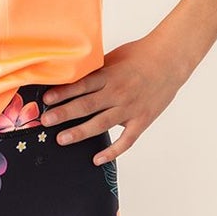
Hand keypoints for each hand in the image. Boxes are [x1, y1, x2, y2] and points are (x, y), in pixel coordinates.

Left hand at [40, 37, 191, 164]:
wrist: (170, 60)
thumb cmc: (140, 55)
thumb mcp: (114, 57)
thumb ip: (95, 71)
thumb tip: (71, 78)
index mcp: (109, 75)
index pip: (81, 85)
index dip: (62, 93)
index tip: (46, 100)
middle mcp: (118, 92)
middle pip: (86, 105)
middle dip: (64, 114)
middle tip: (46, 122)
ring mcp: (130, 108)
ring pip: (101, 124)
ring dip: (80, 132)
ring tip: (62, 139)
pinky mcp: (142, 120)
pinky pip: (126, 141)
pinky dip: (112, 152)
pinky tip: (97, 159)